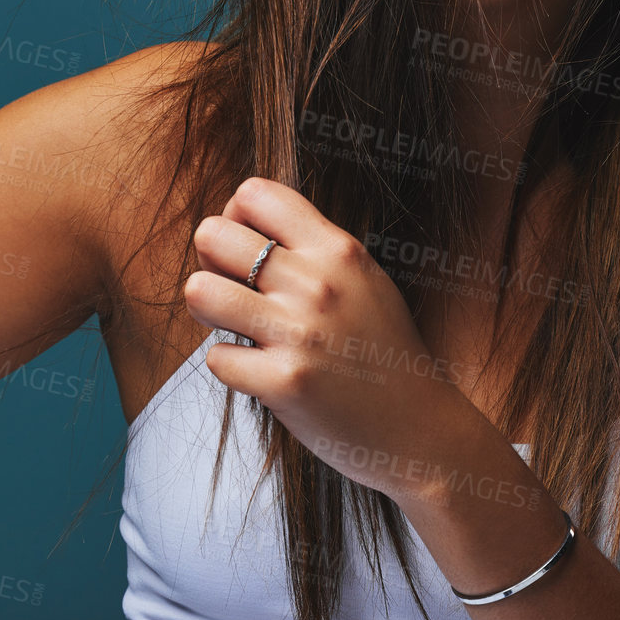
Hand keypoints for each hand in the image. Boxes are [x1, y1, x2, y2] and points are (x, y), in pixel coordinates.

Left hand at [184, 177, 470, 500]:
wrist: (420, 426)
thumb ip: (310, 248)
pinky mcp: (285, 383)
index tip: (245, 250)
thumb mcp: (362, 277)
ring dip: (206, 310)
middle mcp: (318, 283)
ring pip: (199, 291)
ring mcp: (300, 333)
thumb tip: (234, 227)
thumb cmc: (381, 349)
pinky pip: (216, 358)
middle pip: (212, 234)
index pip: (253, 193)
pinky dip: (231, 366)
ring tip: (233, 325)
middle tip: (232, 290)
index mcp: (337, 249)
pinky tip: (260, 371)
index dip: (233, 217)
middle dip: (210, 262)